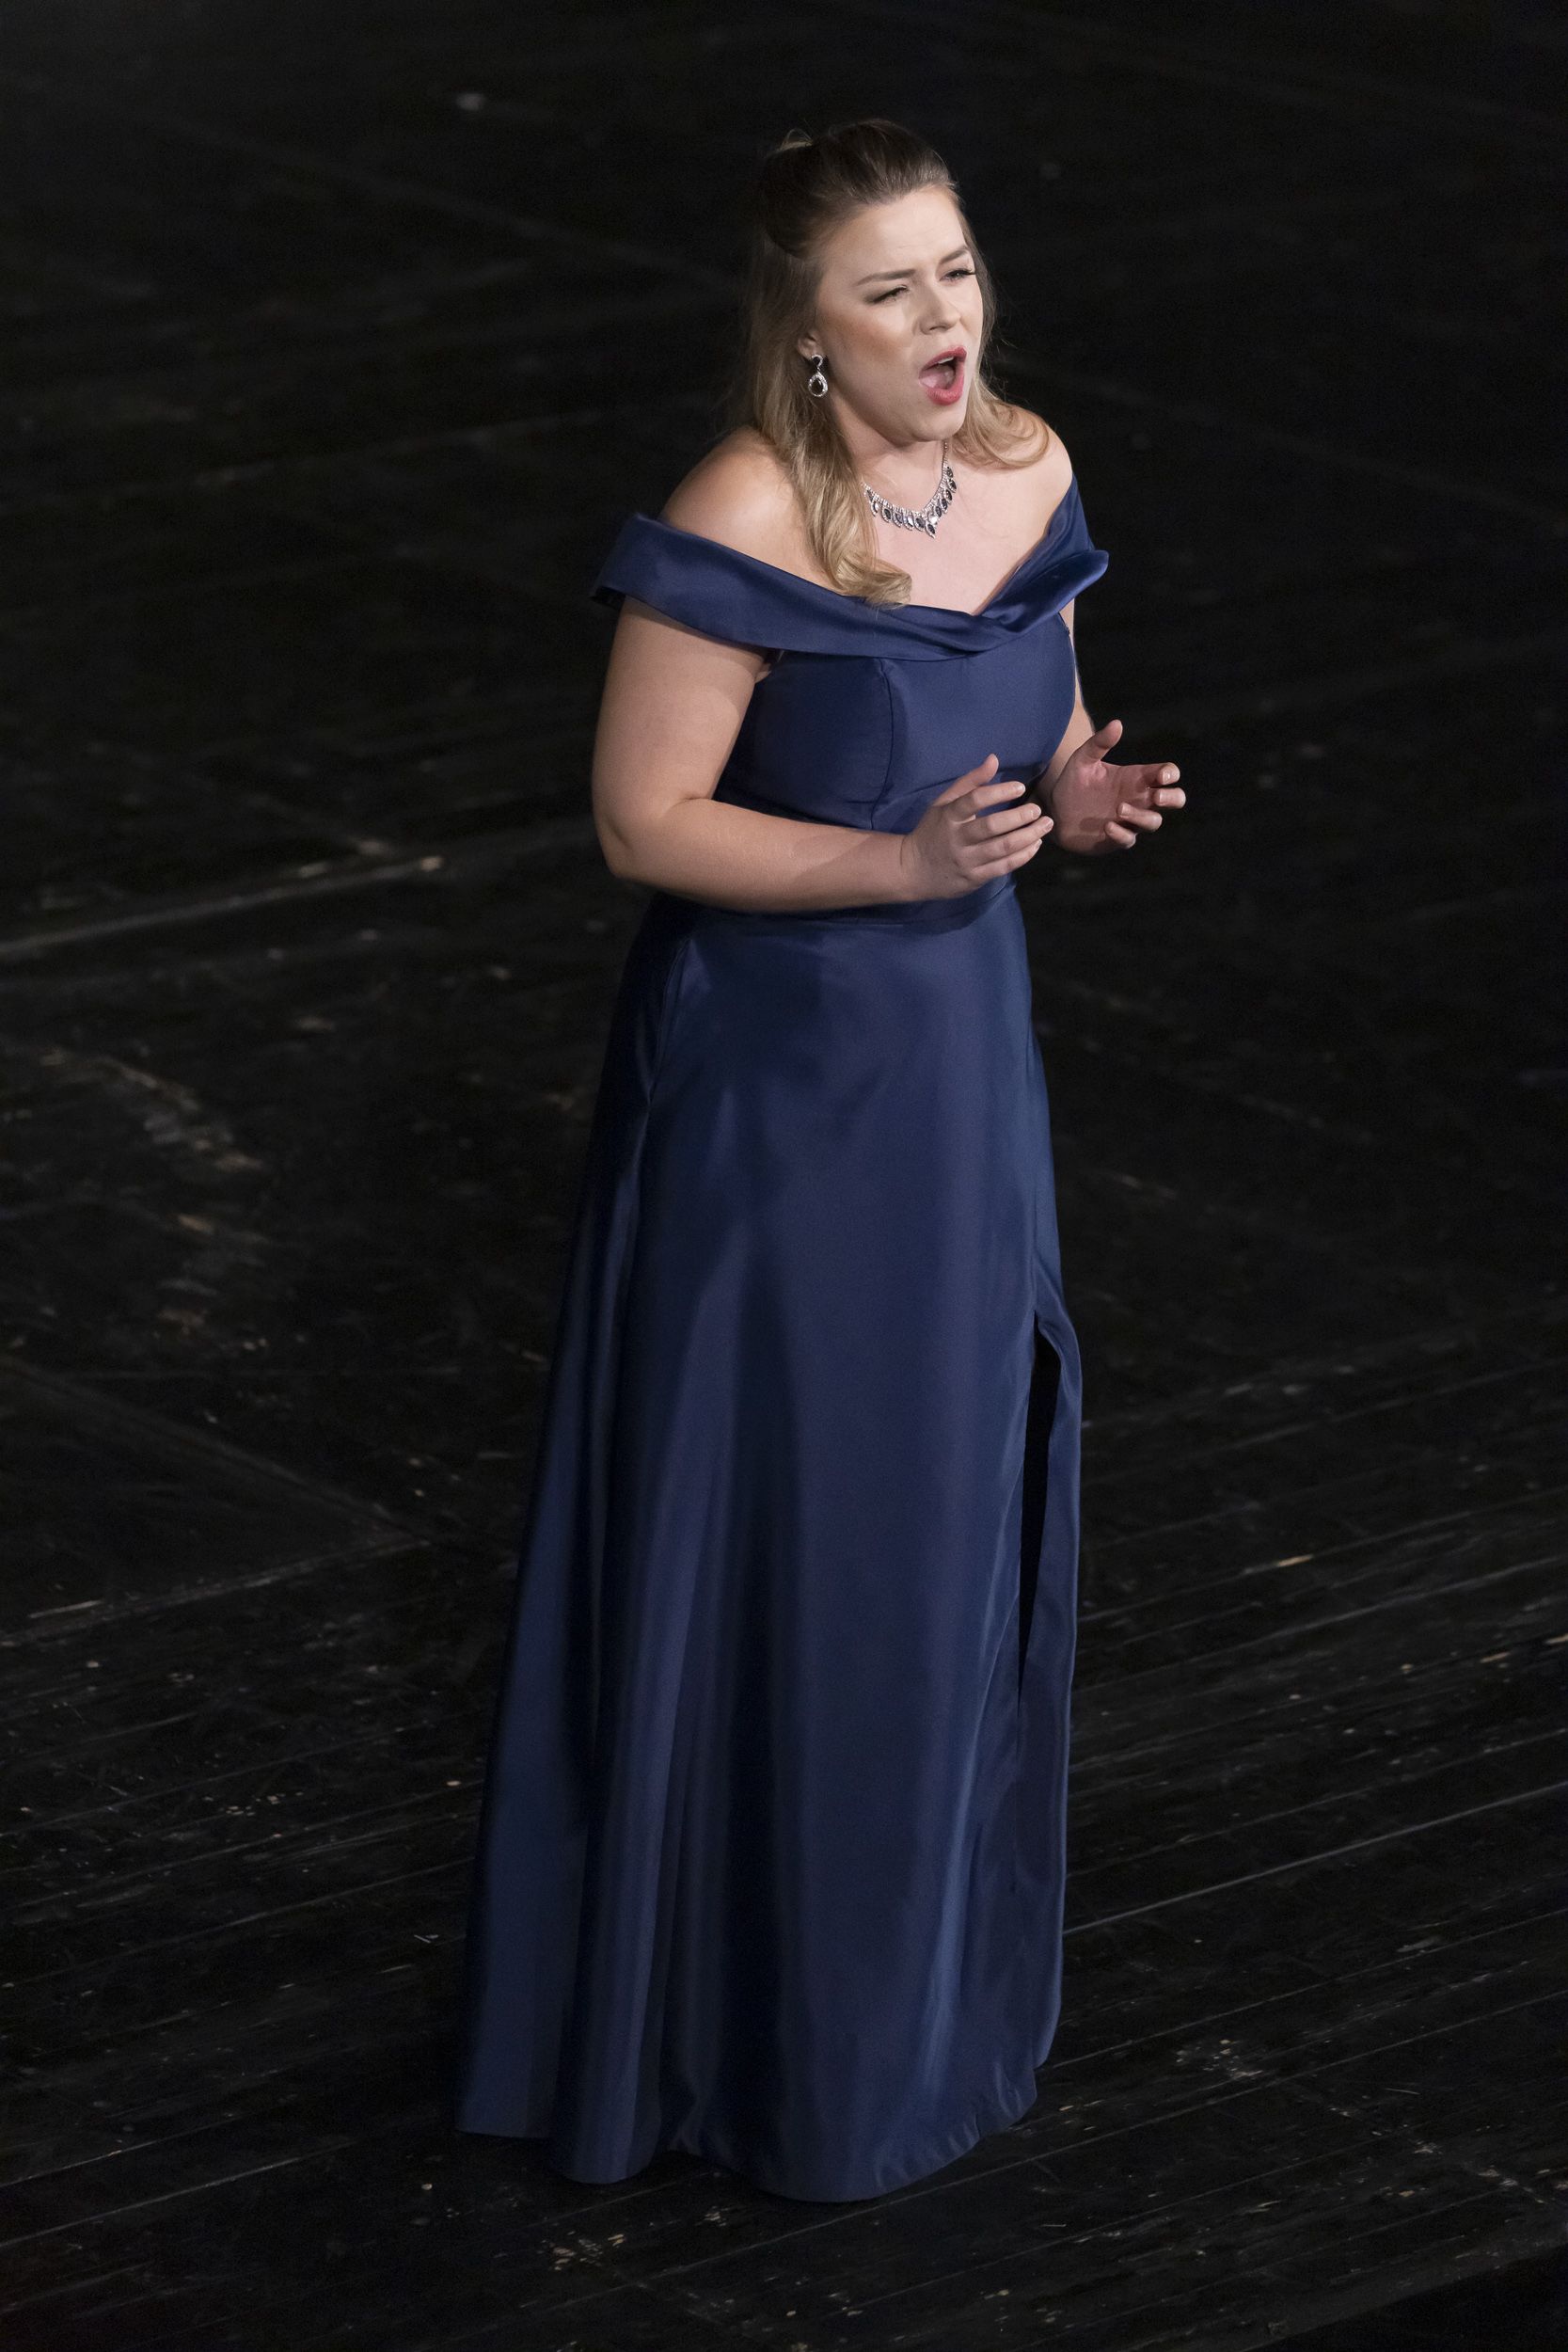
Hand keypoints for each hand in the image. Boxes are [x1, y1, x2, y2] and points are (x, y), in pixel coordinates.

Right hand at [898, 753, 1052, 900]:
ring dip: (1028, 836)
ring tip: (1045, 826)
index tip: (1020, 787)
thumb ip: (970, 782)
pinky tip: (1035, 845)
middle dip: (1020, 817)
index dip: (999, 791)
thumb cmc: (933, 831)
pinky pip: (1003, 867)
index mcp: (949, 816)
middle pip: (992, 826)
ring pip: (1002, 848)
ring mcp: (966, 860)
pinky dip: (1023, 856)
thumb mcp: (944, 803)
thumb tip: (994, 759)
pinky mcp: (974, 878)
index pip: (974, 800)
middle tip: (1037, 810)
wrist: (913, 870)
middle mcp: (957, 838)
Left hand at [1047, 719, 1185, 854]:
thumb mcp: (1082, 760)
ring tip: (1119, 809)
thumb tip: (1117, 723)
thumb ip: (1099, 743)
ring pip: (1153, 821)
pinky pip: (1129, 839)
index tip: (1160, 776)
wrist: (1055, 811)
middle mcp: (1139, 799)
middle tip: (1158, 796)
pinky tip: (1107, 826)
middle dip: (1173, 798)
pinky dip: (1121, 833)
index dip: (1170, 774)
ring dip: (1141, 816)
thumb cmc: (1073, 783)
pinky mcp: (1117, 838)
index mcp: (1136, 778)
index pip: (1167, 774)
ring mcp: (1130, 820)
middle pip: (1175, 799)